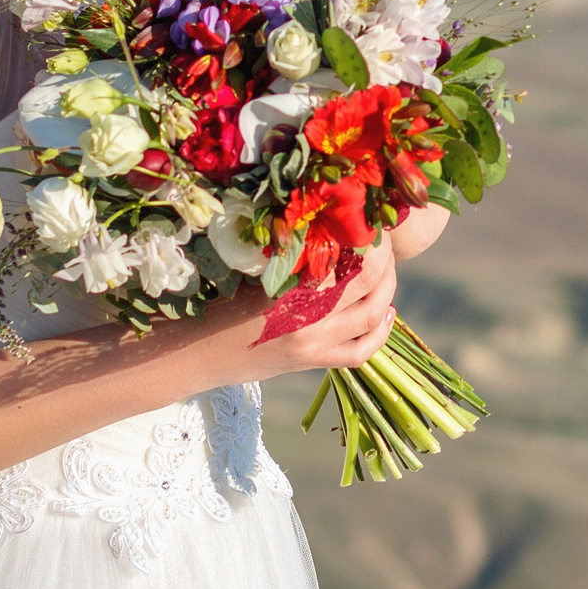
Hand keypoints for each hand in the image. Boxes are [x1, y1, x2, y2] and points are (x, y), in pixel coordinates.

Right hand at [204, 242, 398, 386]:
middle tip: (385, 245)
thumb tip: (337, 226)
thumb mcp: (257, 270)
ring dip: (387, 292)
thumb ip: (297, 255)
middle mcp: (309, 318)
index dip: (373, 241)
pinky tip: (387, 314)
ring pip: (372, 317)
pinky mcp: (313, 364)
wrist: (199, 351)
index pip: (352, 259)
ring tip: (387, 274)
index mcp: (293, 286)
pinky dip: (381, 334)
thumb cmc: (223, 301)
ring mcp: (314, 345)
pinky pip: (360, 353)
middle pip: (369, 285)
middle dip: (386, 262)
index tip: (374, 224)